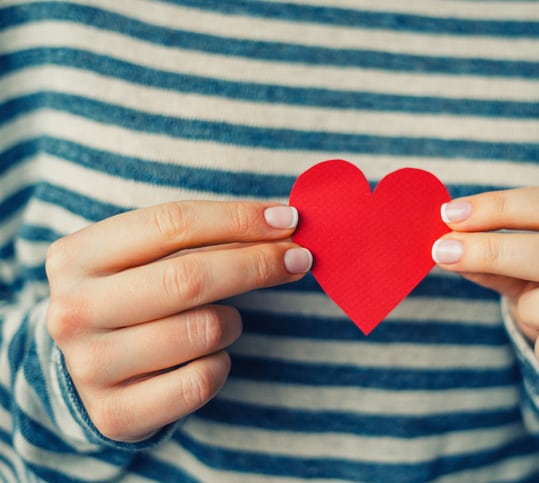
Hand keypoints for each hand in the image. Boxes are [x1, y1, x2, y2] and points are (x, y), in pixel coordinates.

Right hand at [45, 201, 310, 441]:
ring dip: (232, 322)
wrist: (91, 367)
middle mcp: (72, 311)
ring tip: (222, 321)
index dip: (238, 219)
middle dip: (257, 264)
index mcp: (76, 256)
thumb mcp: (148, 258)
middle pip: (190, 278)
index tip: (288, 221)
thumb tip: (284, 226)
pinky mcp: (115, 414)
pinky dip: (220, 363)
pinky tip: (206, 357)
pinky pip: (202, 380)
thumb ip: (202, 237)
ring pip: (203, 331)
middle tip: (298, 258)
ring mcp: (89, 367)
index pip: (172, 223)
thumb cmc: (135, 297)